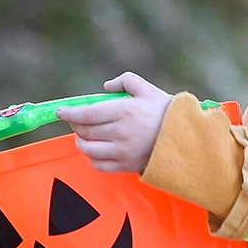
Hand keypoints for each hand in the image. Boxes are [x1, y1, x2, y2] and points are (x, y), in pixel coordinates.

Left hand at [55, 72, 172, 173]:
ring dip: (82, 142)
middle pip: (84, 131)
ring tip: (85, 136)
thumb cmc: (166, 113)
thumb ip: (125, 81)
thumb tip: (105, 88)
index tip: (61, 112)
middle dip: (76, 126)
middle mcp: (120, 132)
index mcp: (124, 111)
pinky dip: (93, 158)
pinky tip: (97, 150)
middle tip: (77, 121)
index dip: (69, 113)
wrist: (186, 141)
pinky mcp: (125, 166)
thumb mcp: (147, 90)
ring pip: (88, 149)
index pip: (86, 114)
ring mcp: (122, 151)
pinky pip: (99, 165)